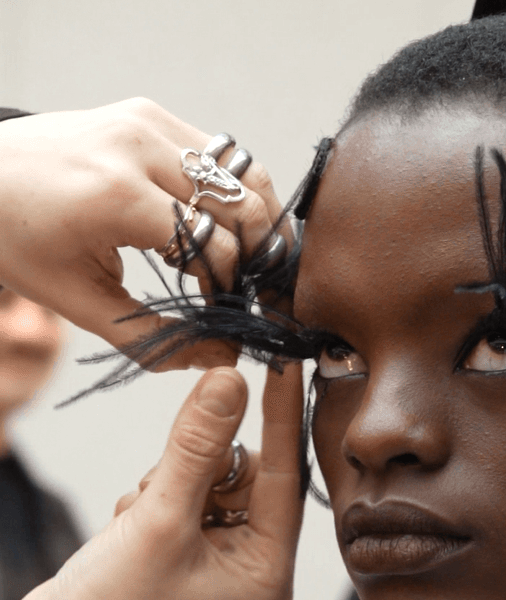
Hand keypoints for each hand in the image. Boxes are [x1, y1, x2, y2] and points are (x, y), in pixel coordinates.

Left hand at [0, 99, 284, 365]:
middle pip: (242, 205)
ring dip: (260, 220)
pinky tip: (224, 227)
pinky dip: (234, 192)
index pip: (213, 246)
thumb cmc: (19, 240)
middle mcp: (137, 147)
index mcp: (116, 195)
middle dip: (259, 256)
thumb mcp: (79, 303)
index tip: (226, 314)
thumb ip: (153, 338)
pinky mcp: (150, 113)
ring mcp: (147, 122)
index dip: (230, 289)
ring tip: (255, 261)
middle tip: (258, 292)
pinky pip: (220, 154)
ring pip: (245, 170)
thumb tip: (221, 356)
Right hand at [10, 363, 303, 599]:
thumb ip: (197, 446)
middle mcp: (253, 570)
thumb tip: (231, 382)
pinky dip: (153, 498)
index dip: (279, 420)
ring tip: (138, 520)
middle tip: (163, 487)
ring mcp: (219, 563)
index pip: (285, 479)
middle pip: (247, 478)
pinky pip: (184, 497)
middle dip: (201, 468)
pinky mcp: (186, 553)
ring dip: (169, 483)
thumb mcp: (159, 518)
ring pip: (210, 481)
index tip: (283, 365)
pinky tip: (129, 529)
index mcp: (268, 576)